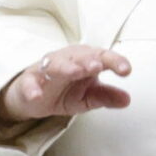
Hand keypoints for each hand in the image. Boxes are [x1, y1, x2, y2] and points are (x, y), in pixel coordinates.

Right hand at [0, 45, 130, 125]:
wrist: (34, 96)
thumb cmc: (64, 90)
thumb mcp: (87, 97)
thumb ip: (105, 96)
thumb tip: (126, 99)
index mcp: (84, 60)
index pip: (102, 56)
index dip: (114, 61)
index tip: (125, 70)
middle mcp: (66, 60)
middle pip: (78, 56)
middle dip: (88, 60)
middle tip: (97, 66)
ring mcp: (46, 69)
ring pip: (55, 64)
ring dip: (66, 67)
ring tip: (74, 72)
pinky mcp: (28, 80)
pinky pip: (29, 82)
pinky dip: (32, 88)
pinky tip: (36, 95)